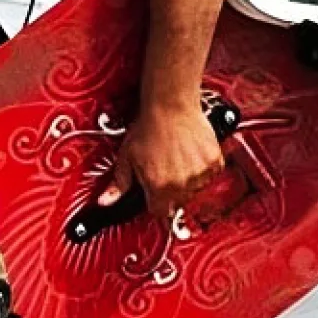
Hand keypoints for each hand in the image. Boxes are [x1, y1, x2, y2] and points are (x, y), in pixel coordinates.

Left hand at [98, 95, 224, 222]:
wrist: (170, 105)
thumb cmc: (148, 127)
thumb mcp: (126, 157)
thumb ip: (118, 184)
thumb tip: (104, 202)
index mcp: (158, 186)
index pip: (160, 212)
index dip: (156, 202)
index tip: (155, 192)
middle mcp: (181, 184)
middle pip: (178, 202)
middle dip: (172, 191)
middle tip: (166, 169)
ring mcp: (199, 174)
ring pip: (195, 189)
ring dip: (189, 180)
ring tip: (179, 159)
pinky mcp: (213, 162)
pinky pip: (210, 175)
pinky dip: (203, 168)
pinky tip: (191, 155)